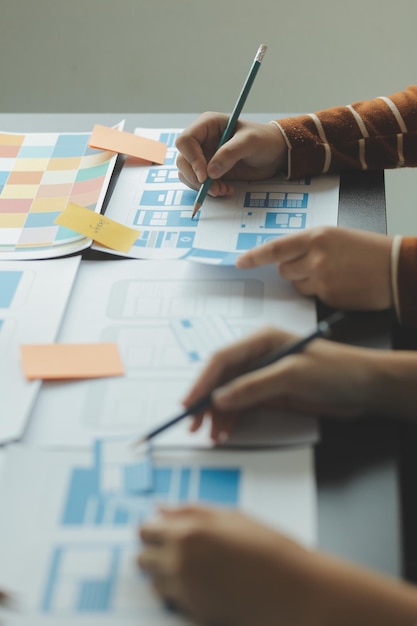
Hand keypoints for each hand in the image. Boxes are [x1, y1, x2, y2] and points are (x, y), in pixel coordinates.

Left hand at [138, 505, 316, 625]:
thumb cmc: (267, 547)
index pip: (145, 531)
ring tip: (195, 567)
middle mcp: (180, 563)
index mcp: (188, 533)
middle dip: (154, 552)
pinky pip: (173, 601)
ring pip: (155, 583)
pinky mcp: (194, 614)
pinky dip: (181, 593)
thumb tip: (161, 509)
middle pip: (142, 559)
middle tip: (176, 548)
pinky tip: (206, 584)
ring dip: (166, 574)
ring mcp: (186, 592)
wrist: (293, 590)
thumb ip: (190, 511)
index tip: (160, 530)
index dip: (152, 529)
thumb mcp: (230, 516)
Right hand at [175, 113, 286, 196]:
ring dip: (202, 187)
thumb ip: (230, 154)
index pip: (185, 141)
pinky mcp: (209, 171)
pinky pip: (198, 183)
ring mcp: (204, 156)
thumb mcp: (250, 142)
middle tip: (215, 189)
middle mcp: (202, 141)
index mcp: (208, 125)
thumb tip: (210, 172)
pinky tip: (226, 189)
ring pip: (187, 174)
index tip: (205, 176)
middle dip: (196, 178)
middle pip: (183, 160)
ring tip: (223, 190)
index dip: (192, 159)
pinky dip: (208, 190)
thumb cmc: (264, 140)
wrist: (275, 154)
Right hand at [181, 325, 416, 441]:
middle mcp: (257, 356)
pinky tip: (227, 432)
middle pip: (221, 378)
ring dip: (218, 415)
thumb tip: (221, 398)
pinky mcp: (269, 394)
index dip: (202, 381)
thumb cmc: (336, 370)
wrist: (365, 387)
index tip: (189, 403)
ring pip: (229, 395)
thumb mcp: (294, 375)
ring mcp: (263, 376)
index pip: (222, 359)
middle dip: (206, 401)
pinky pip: (242, 406)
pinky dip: (232, 419)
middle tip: (194, 425)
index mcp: (261, 340)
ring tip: (213, 435)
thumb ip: (255, 386)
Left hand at [236, 226, 392, 309]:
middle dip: (292, 269)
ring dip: (305, 281)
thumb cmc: (367, 250)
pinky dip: (319, 292)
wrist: (395, 267)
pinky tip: (338, 284)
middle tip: (313, 264)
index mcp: (316, 236)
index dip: (254, 257)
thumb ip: (308, 244)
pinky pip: (311, 296)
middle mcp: (316, 257)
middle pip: (283, 269)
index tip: (239, 262)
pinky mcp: (328, 297)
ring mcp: (321, 279)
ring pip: (295, 285)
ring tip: (330, 273)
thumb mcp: (335, 236)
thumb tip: (282, 257)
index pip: (275, 248)